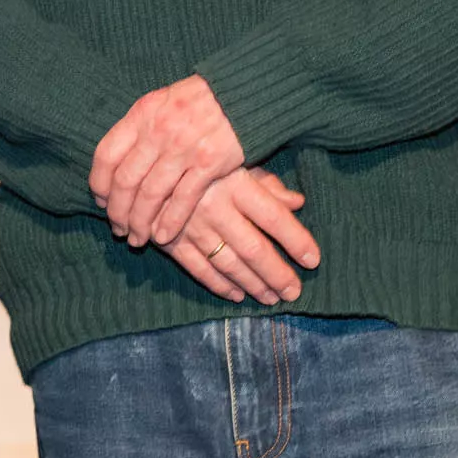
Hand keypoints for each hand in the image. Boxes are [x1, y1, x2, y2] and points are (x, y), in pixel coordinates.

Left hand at [90, 74, 243, 248]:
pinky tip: (162, 237)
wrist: (244, 93)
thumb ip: (139, 128)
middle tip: (118, 229)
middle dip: (117, 211)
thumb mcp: (161, 102)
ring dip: (140, 222)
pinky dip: (170, 222)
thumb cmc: (199, 100)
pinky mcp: (210, 163)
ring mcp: (184, 148)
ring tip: (137, 238)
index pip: (106, 155)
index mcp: (142, 114)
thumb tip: (114, 162)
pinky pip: (183, 199)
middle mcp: (158, 131)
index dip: (99, 184)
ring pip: (151, 195)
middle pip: (126, 181)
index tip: (101, 201)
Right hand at [160, 168, 320, 306]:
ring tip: (271, 298)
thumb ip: (266, 182)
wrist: (143, 162)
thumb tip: (298, 202)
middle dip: (277, 274)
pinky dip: (218, 285)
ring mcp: (190, 226)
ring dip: (252, 284)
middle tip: (294, 292)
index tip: (313, 260)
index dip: (296, 241)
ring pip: (227, 263)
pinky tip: (236, 295)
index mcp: (234, 183)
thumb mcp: (234, 160)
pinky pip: (197, 268)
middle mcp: (214, 207)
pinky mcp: (169, 239)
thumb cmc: (199, 159)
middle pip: (253, 248)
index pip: (274, 217)